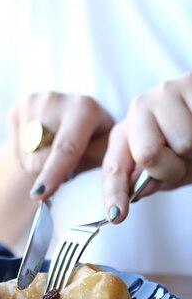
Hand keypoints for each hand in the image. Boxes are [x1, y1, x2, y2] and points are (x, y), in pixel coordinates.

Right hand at [8, 92, 114, 200]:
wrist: (71, 120)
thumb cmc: (94, 141)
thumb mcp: (103, 151)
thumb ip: (90, 163)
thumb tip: (68, 177)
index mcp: (85, 108)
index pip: (65, 148)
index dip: (52, 172)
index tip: (39, 193)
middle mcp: (55, 100)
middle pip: (40, 157)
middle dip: (49, 174)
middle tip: (66, 166)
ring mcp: (32, 103)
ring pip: (25, 156)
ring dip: (37, 166)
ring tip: (53, 153)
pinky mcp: (15, 109)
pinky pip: (15, 150)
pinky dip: (26, 157)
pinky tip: (39, 146)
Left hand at [103, 72, 191, 222]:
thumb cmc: (191, 141)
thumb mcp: (174, 168)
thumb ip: (155, 180)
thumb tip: (139, 191)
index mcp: (126, 134)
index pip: (115, 168)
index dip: (114, 193)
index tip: (116, 216)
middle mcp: (137, 111)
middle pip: (147, 154)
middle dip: (172, 168)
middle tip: (185, 162)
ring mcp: (162, 94)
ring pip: (183, 144)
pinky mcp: (188, 83)